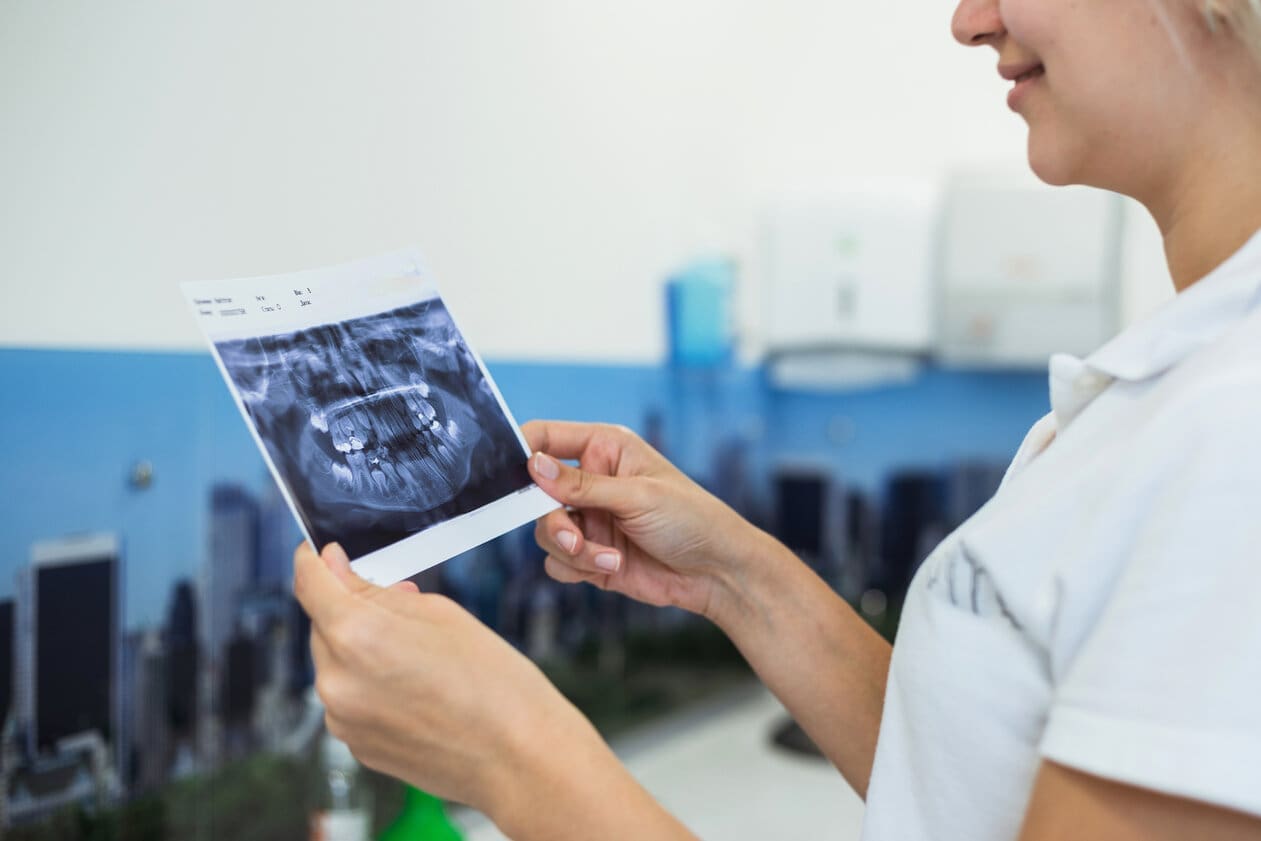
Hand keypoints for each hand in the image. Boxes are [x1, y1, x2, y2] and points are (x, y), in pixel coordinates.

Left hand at [292, 541, 591, 818]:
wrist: (518, 758)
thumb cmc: (493, 681)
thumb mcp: (440, 613)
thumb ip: (378, 591)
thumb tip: (337, 571)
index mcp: (356, 635)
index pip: (309, 583)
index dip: (315, 560)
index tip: (325, 552)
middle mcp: (335, 681)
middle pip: (322, 626)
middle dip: (352, 610)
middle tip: (403, 606)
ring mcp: (342, 720)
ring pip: (335, 664)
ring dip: (361, 651)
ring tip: (421, 658)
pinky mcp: (356, 747)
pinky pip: (350, 701)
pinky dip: (371, 687)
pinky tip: (418, 691)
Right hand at [523, 420, 766, 621]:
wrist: (717, 572)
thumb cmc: (691, 518)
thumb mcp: (638, 495)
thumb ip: (582, 484)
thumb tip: (533, 465)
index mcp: (604, 449)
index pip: (547, 438)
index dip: (523, 451)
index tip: (515, 476)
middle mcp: (589, 481)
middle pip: (536, 493)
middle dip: (552, 520)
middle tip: (573, 537)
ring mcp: (588, 519)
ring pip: (544, 531)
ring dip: (571, 549)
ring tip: (607, 557)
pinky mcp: (589, 555)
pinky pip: (558, 562)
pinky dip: (578, 568)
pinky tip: (613, 567)